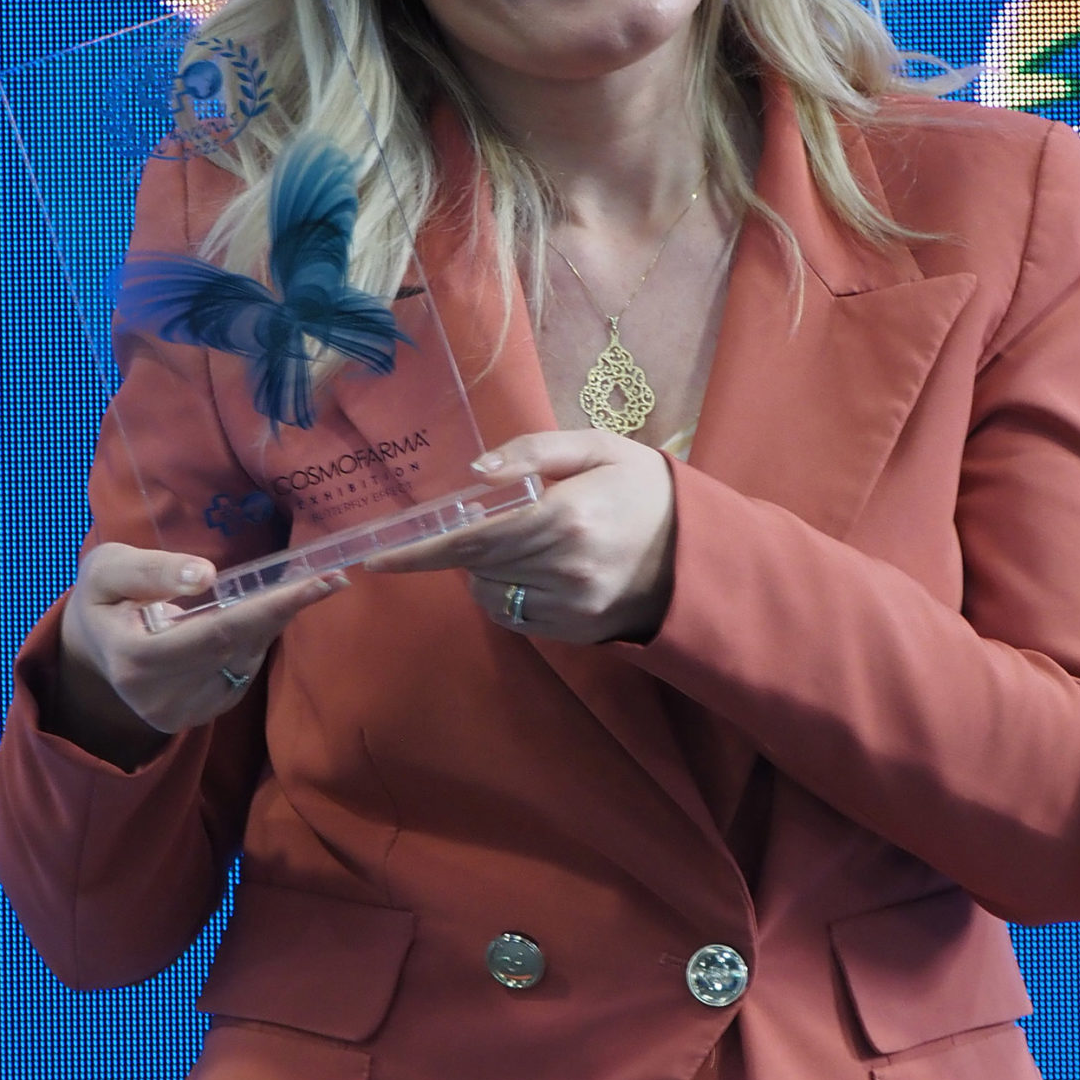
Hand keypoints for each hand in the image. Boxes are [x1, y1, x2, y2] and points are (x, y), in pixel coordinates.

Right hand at [55, 542, 344, 755]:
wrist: (94, 648)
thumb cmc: (104, 598)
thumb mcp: (108, 568)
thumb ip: (151, 570)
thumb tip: (204, 575)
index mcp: (136, 659)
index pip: (218, 631)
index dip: (270, 606)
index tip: (316, 582)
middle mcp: (161, 697)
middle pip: (240, 647)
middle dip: (285, 610)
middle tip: (330, 578)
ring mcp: (181, 714)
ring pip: (244, 659)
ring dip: (271, 622)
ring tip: (296, 589)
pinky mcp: (198, 717)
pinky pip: (240, 673)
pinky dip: (254, 641)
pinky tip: (254, 617)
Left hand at [361, 430, 676, 644]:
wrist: (702, 550)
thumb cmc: (645, 487)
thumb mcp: (598, 447)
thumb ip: (535, 451)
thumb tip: (476, 474)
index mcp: (568, 515)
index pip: (475, 537)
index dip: (422, 548)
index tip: (376, 555)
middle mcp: (566, 567)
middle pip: (476, 567)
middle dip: (456, 550)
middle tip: (459, 528)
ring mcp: (572, 607)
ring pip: (491, 596)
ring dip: (483, 572)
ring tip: (517, 543)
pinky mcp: (577, 632)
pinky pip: (515, 617)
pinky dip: (506, 594)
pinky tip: (532, 570)